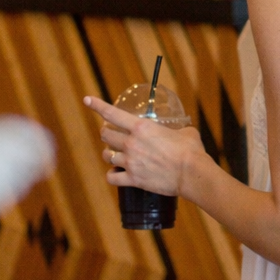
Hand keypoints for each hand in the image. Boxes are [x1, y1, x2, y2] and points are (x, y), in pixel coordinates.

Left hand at [84, 95, 203, 195]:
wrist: (192, 173)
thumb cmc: (190, 151)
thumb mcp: (184, 132)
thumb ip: (177, 130)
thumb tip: (181, 131)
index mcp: (141, 128)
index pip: (112, 114)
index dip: (97, 105)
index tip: (87, 99)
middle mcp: (131, 143)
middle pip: (106, 135)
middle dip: (106, 133)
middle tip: (111, 134)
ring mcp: (130, 162)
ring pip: (107, 156)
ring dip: (109, 154)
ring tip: (114, 155)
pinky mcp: (133, 179)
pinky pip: (112, 178)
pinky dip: (112, 176)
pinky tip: (116, 174)